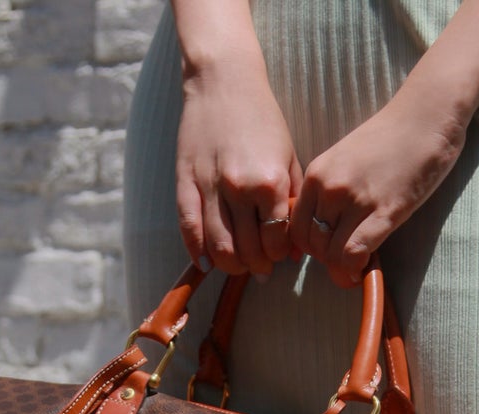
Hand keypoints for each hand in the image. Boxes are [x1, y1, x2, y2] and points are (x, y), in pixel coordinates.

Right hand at [175, 60, 303, 277]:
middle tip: (260, 267)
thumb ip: (293, 203)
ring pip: (219, 248)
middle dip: (256, 266)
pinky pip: (189, 230)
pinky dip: (198, 253)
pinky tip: (207, 263)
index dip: (278, 255)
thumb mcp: (288, 158)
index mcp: (270, 182)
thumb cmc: (262, 119)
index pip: (274, 241)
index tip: (278, 254)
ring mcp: (210, 187)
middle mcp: (240, 188)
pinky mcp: (185, 183)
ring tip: (238, 265)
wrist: (223, 81)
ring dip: (230, 266)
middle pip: (247, 251)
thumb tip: (293, 249)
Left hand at [292, 87, 468, 286]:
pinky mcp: (384, 211)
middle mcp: (330, 187)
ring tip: (357, 264)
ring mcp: (356, 199)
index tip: (329, 248)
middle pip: (313, 245)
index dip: (310, 247)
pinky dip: (355, 268)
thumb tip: (324, 229)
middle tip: (346, 258)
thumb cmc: (389, 138)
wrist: (425, 116)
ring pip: (332, 254)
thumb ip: (329, 191)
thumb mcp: (344, 161)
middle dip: (327, 260)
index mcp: (317, 174)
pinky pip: (354, 252)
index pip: (296, 228)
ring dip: (342, 267)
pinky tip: (364, 268)